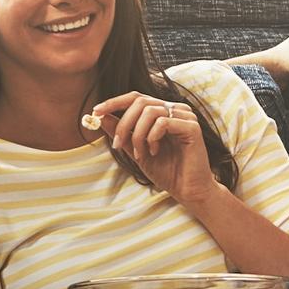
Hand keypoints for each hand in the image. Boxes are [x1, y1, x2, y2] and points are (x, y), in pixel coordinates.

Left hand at [89, 91, 218, 204]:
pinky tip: (155, 151)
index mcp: (163, 112)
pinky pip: (163, 122)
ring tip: (140, 153)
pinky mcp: (192, 127)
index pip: (136, 97)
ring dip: (138, 134)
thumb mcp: (136, 150)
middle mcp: (175, 109)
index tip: (95, 111)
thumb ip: (122, 133)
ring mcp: (185, 116)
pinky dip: (152, 137)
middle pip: (140, 101)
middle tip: (117, 144)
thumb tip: (101, 117)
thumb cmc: (166, 171)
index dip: (114, 102)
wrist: (187, 190)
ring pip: (150, 111)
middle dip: (123, 123)